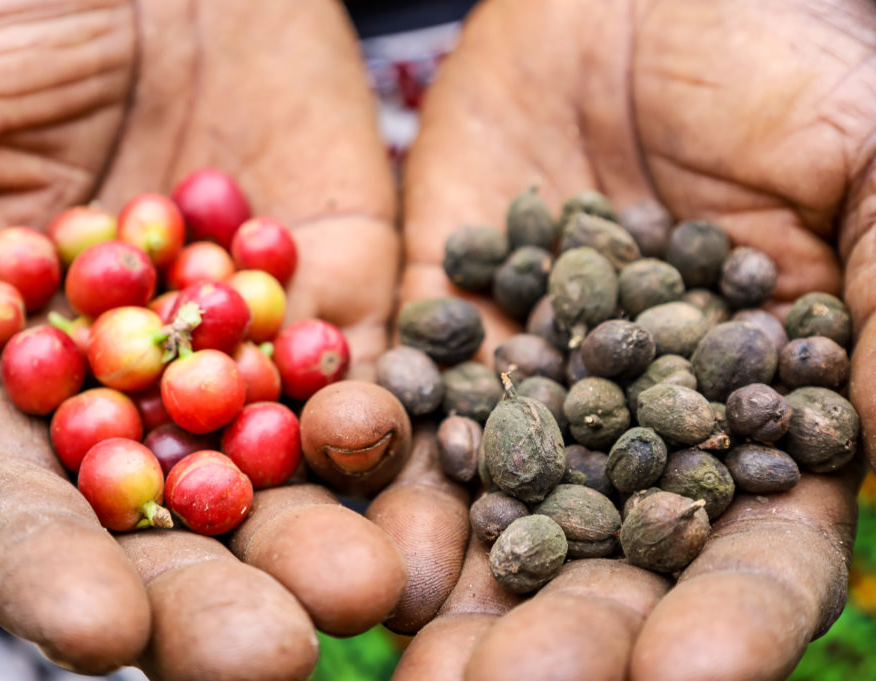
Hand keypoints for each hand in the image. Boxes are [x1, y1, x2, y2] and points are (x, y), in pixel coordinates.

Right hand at [0, 0, 404, 677]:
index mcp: (1, 368)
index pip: (14, 504)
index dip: (48, 573)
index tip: (96, 636)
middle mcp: (126, 386)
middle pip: (164, 522)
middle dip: (212, 595)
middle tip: (269, 661)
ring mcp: (240, 346)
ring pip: (281, 471)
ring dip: (323, 534)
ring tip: (368, 590)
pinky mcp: (334, 293)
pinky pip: (370, 372)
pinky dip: (393, 426)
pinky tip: (417, 474)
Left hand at [393, 0, 875, 677]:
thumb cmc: (784, 61)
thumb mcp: (869, 163)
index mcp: (749, 417)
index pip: (748, 553)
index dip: (725, 622)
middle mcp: (627, 426)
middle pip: (596, 563)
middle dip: (558, 639)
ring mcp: (525, 382)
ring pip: (484, 510)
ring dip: (450, 589)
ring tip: (412, 662)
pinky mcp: (440, 323)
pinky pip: (400, 404)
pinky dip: (375, 459)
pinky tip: (344, 515)